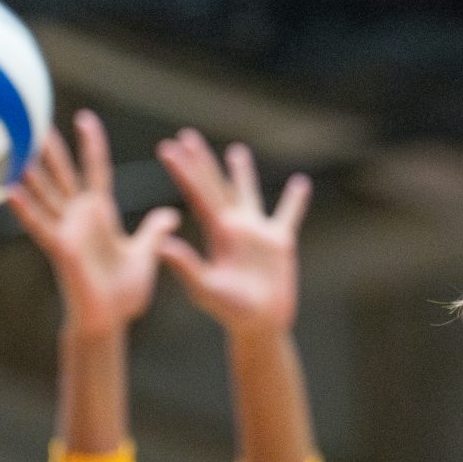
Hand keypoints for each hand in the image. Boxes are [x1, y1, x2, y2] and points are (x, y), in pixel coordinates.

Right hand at [10, 111, 179, 338]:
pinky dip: (24, 209)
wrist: (110, 321)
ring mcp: (66, 231)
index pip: (96, 170)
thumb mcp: (145, 255)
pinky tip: (9, 191)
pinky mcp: (60, 249)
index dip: (91, 145)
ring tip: (14, 146)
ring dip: (30, 171)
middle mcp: (79, 218)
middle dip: (51, 149)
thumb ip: (154, 232)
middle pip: (63, 174)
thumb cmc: (123, 293)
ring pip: (45, 194)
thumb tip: (172, 215)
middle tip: (35, 119)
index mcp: (100, 214)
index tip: (85, 119)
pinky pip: (39, 225)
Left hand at [153, 129, 310, 338]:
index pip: (198, 193)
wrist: (259, 325)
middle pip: (217, 185)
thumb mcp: (205, 288)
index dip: (184, 170)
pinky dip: (295, 200)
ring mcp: (257, 233)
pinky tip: (300, 183)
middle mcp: (235, 227)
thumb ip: (186, 265)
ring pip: (249, 193)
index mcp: (217, 233)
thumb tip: (162, 244)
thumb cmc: (230, 311)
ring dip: (242, 172)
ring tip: (236, 150)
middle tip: (187, 135)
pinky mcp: (281, 243)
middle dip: (202, 161)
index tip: (168, 148)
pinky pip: (289, 215)